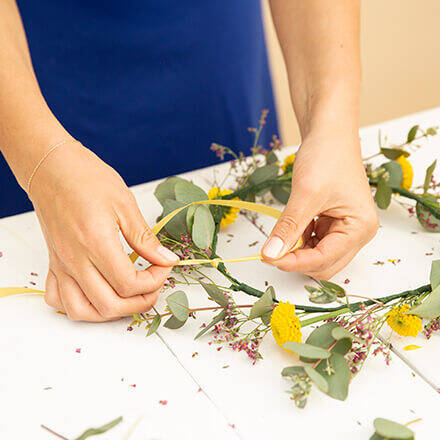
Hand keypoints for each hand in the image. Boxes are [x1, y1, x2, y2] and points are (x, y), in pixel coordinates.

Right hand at [30, 141, 178, 320]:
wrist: (52, 168)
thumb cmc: (87, 178)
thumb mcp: (124, 204)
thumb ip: (145, 238)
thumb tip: (168, 260)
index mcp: (96, 243)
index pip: (129, 284)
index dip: (155, 281)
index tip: (165, 266)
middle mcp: (75, 260)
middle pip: (109, 305)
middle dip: (140, 302)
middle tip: (154, 284)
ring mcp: (61, 264)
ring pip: (81, 311)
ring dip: (110, 311)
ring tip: (129, 295)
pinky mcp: (53, 263)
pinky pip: (58, 299)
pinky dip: (79, 305)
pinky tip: (96, 292)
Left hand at [262, 132, 378, 279]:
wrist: (329, 134)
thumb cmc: (326, 157)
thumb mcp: (305, 194)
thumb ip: (289, 227)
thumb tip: (270, 255)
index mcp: (360, 227)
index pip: (325, 259)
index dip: (295, 262)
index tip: (270, 258)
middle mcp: (358, 233)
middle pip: (325, 265)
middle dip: (298, 260)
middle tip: (271, 250)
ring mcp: (346, 229)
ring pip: (318, 257)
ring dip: (298, 251)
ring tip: (282, 233)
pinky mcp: (333, 224)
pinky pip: (314, 243)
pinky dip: (300, 240)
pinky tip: (292, 226)